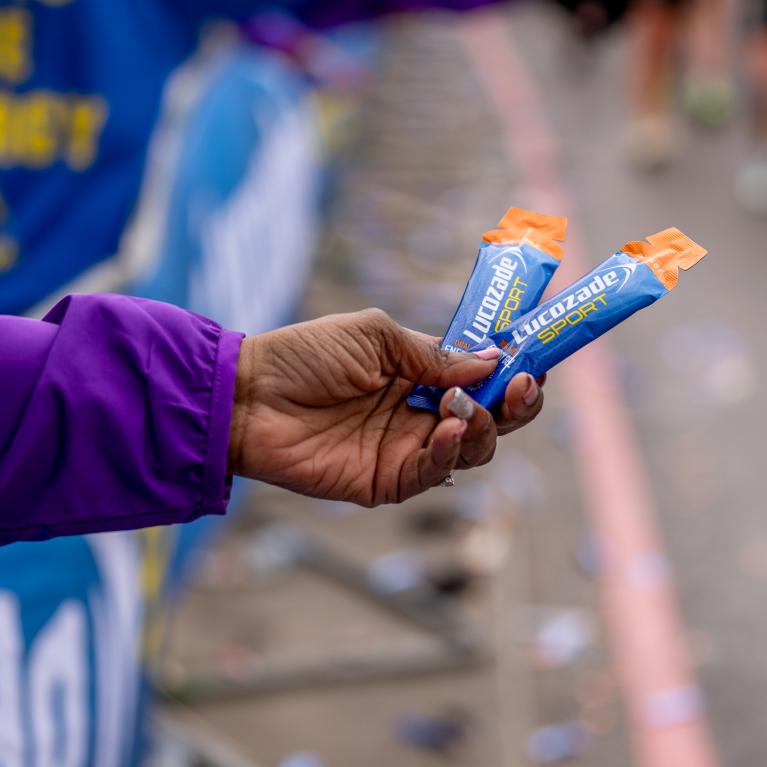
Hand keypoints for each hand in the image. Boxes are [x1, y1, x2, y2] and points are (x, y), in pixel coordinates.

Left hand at [228, 309, 543, 505]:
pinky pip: (434, 472)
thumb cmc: (305, 356)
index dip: (510, 374)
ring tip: (457, 403)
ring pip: (473, 448)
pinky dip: (450, 451)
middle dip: (515, 405)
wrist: (249, 396)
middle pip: (490, 419)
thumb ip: (432, 353)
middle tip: (519, 386)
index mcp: (420, 375)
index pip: (481, 380)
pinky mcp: (387, 480)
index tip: (532, 362)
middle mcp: (421, 413)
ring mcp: (406, 449)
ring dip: (481, 425)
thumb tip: (490, 361)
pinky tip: (446, 427)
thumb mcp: (374, 336)